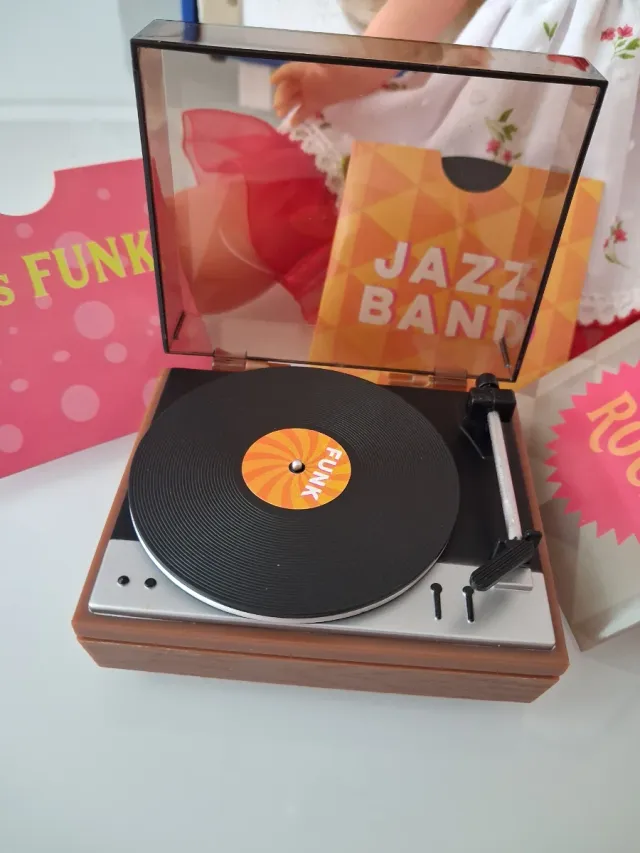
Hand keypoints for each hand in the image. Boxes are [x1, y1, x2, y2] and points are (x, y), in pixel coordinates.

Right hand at [272, 62, 391, 125]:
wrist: (373, 71)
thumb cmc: (354, 64)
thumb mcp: (333, 64)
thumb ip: (317, 68)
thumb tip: (306, 72)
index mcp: (310, 66)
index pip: (290, 70)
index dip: (280, 76)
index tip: (273, 83)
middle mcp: (311, 77)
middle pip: (291, 86)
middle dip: (283, 97)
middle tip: (279, 110)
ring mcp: (317, 90)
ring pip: (298, 98)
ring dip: (289, 108)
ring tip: (284, 119)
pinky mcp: (325, 100)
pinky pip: (309, 108)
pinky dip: (302, 115)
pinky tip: (296, 123)